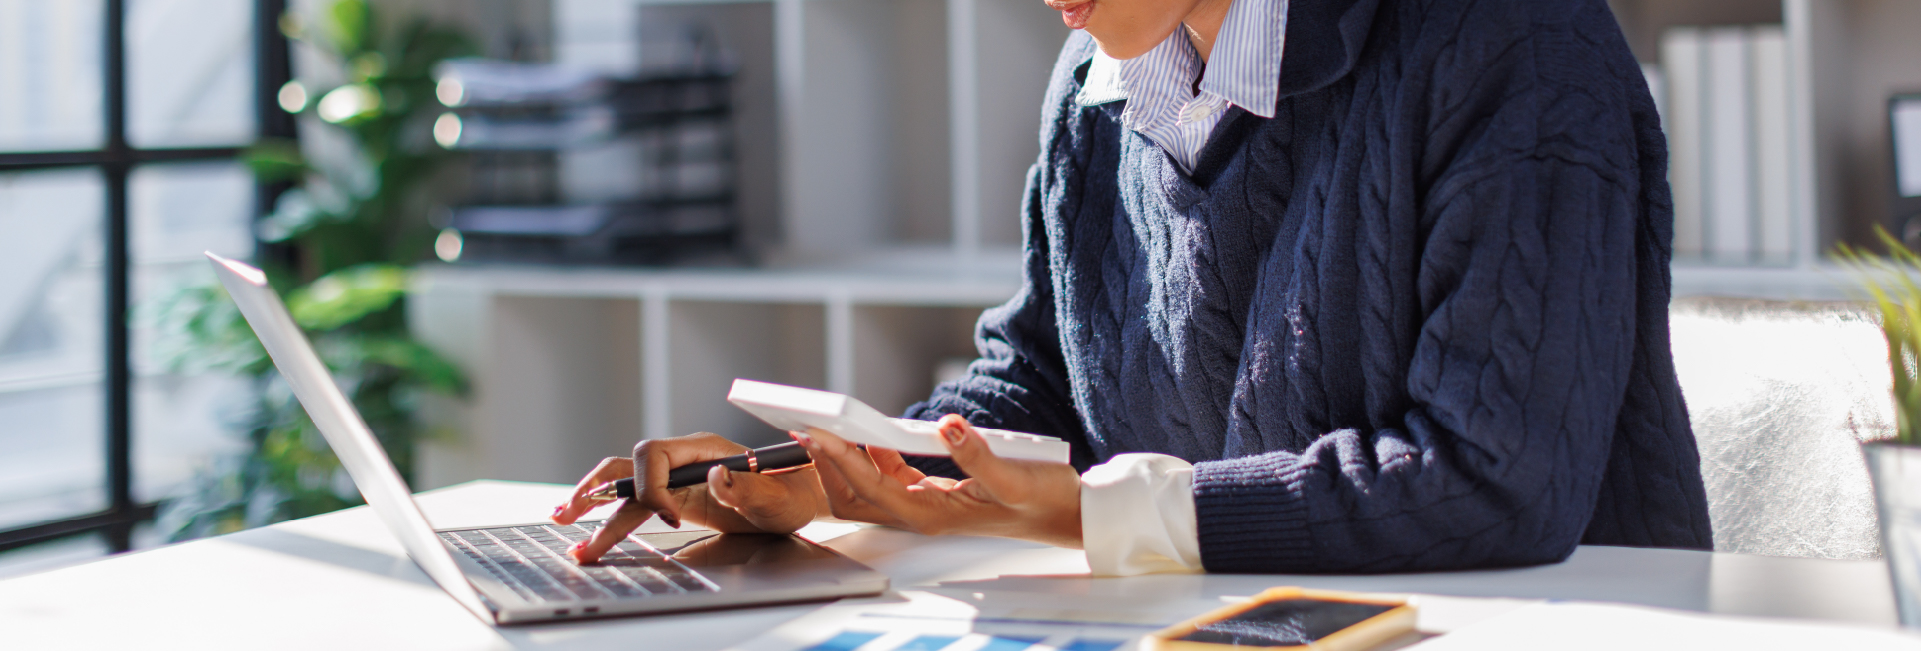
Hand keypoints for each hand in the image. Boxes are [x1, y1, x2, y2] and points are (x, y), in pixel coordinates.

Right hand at [550, 432, 826, 562]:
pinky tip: (586, 527)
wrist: (797, 497)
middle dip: (598, 487)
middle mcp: (684, 459)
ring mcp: (676, 477)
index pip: (656, 456)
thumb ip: (748, 487)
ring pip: (624, 483)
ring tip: (562, 519)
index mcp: (705, 450)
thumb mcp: (776, 497)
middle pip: (628, 464)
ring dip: (592, 500)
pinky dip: (608, 513)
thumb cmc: (790, 495)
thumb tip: (717, 474)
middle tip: (570, 512)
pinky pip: (635, 501)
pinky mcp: (673, 496)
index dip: (653, 486)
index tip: (668, 518)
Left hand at [797, 414, 1082, 547]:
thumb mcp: (1014, 476)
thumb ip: (977, 453)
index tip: (818, 433)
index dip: (840, 459)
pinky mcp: (934, 493)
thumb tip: (946, 425)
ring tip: (827, 429)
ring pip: (867, 490)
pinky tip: (871, 434)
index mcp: (933, 513)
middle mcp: (923, 513)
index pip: (871, 487)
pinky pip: (890, 478)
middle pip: (854, 498)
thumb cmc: (1043, 500)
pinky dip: (872, 456)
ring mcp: (926, 505)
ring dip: (844, 461)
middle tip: (807, 430)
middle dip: (827, 465)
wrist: (1067, 515)